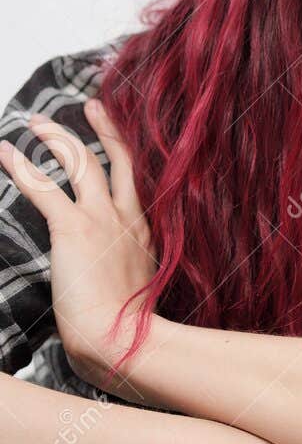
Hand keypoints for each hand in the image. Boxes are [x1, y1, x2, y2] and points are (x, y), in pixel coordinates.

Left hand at [0, 100, 157, 395]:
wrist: (125, 338)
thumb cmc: (131, 325)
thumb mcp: (140, 288)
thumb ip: (130, 269)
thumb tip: (120, 273)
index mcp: (145, 232)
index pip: (137, 180)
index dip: (126, 150)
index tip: (116, 129)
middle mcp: (128, 217)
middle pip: (117, 160)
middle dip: (100, 130)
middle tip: (89, 106)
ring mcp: (103, 220)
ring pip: (81, 163)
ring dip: (57, 138)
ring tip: (36, 123)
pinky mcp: (73, 228)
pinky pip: (44, 188)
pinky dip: (23, 168)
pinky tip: (7, 153)